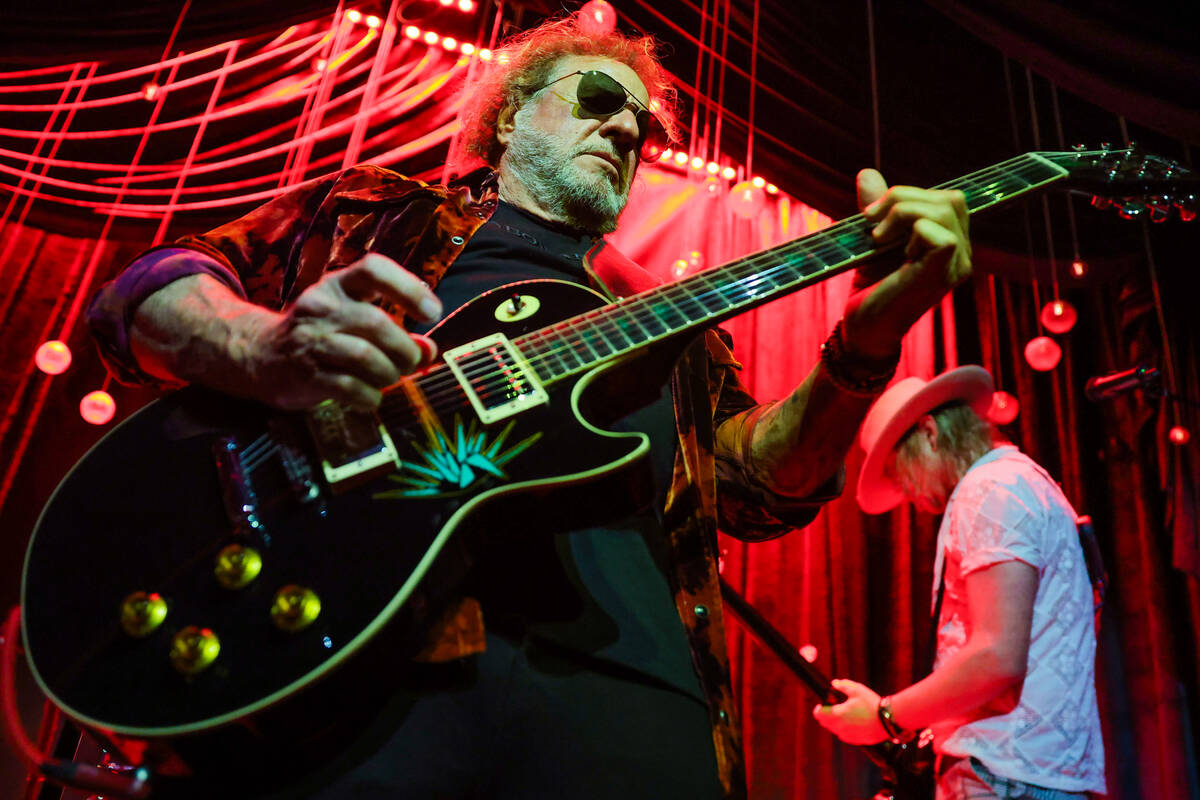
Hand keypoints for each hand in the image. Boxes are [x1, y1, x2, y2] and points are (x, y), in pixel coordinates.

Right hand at [242, 253, 441, 409]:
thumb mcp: (354, 321)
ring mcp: (310, 339)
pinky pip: (349, 387)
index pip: (374, 270)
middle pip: (376, 322)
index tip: (432, 312)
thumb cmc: (321, 334)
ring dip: (389, 374)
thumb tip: (428, 350)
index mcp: (338, 285)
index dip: (408, 288)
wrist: (259, 354)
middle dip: (404, 349)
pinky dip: (370, 397)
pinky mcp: (304, 373)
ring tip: (389, 379)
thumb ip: (394, 331)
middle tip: (410, 363)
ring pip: (364, 356)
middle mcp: (322, 306)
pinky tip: (371, 397)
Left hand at [811, 679, 887, 744]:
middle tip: (827, 711)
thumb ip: (843, 685)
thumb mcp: (857, 690)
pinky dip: (842, 730)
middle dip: (823, 717)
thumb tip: (833, 683)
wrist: (887, 720)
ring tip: (839, 716)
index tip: (819, 706)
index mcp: (838, 714)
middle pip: (824, 723)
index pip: (819, 714)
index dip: (817, 710)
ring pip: (833, 730)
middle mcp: (840, 726)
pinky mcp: (855, 741)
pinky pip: (843, 736)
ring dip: (832, 724)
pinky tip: (848, 725)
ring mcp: (847, 735)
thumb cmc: (872, 704)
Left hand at [841, 169, 971, 359]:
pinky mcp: (944, 274)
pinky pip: (939, 232)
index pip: (948, 200)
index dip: (910, 195)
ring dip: (901, 211)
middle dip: (903, 196)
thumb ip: (878, 208)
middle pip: (951, 198)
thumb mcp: (874, 240)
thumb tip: (867, 172)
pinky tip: (888, 250)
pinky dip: (909, 229)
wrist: (862, 330)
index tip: (872, 214)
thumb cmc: (871, 290)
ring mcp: (957, 265)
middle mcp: (962, 254)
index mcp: (951, 244)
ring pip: (945, 209)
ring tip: (876, 236)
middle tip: (869, 219)